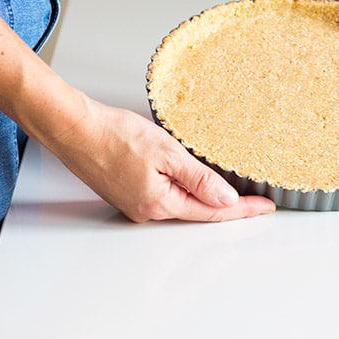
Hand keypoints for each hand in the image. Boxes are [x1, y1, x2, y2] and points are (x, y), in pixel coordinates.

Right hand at [51, 97, 274, 222]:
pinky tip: (186, 176)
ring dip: (202, 195)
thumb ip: (199, 179)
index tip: (265, 207)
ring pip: (178, 202)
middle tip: (254, 199)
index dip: (242, 209)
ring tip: (226, 186)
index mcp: (160, 203)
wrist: (73, 128)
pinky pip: (161, 194)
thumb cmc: (111, 135)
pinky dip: (180, 188)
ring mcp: (133, 202)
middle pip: (196, 211)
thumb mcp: (166, 152)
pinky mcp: (124, 191)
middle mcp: (146, 210)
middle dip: (225, 205)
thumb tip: (227, 200)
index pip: (212, 211)